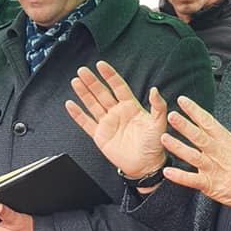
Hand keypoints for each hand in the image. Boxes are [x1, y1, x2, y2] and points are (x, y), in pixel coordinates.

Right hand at [66, 60, 167, 177]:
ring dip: (84, 93)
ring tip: (76, 81)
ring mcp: (108, 123)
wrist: (146, 166)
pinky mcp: (100, 136)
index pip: (118, 87)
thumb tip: (155, 90)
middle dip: (92, 81)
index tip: (101, 65)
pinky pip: (86, 123)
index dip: (109, 76)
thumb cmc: (155, 145)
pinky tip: (70, 104)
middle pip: (102, 93)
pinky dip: (77, 114)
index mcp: (131, 107)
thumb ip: (158, 106)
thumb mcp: (159, 124)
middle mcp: (117, 112)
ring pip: (92, 104)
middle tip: (83, 70)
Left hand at [161, 98, 230, 206]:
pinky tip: (167, 171)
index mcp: (227, 141)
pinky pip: (192, 181)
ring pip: (192, 156)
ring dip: (177, 147)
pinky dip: (179, 177)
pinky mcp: (210, 185)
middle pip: (198, 136)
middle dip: (184, 125)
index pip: (208, 122)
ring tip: (164, 138)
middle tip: (171, 115)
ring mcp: (213, 169)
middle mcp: (218, 153)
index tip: (183, 101)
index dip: (194, 110)